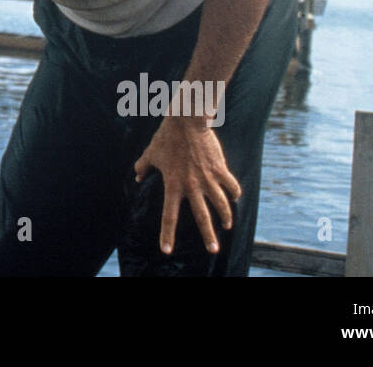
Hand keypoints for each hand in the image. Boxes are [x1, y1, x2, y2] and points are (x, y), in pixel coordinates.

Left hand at [132, 115, 240, 254]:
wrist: (187, 121)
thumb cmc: (166, 136)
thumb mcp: (151, 152)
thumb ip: (143, 166)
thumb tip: (136, 176)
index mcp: (173, 185)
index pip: (168, 216)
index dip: (167, 235)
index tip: (166, 250)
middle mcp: (191, 185)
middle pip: (202, 217)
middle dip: (208, 236)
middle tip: (213, 250)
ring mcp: (207, 178)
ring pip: (221, 204)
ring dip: (226, 217)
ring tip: (227, 226)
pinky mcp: (220, 168)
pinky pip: (231, 185)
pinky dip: (234, 193)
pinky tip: (235, 198)